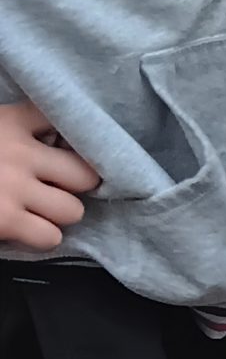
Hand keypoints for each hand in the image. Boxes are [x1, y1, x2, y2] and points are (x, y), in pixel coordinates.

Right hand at [0, 101, 98, 250]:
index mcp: (10, 123)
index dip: (73, 140)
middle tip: (55, 189)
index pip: (62, 121)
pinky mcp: (5, 220)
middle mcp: (19, 153)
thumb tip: (54, 140)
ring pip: (72, 211)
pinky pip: (50, 237)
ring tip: (38, 211)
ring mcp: (14, 188)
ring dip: (57, 215)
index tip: (64, 151)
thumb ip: (18, 131)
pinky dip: (41, 237)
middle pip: (85, 175)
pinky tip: (25, 228)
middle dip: (74, 186)